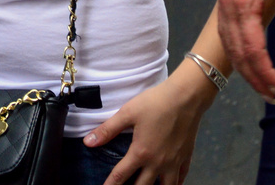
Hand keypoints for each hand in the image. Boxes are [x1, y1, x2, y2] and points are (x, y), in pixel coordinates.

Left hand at [83, 64, 214, 184]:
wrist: (185, 97)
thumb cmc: (155, 103)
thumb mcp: (128, 112)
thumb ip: (108, 129)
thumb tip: (88, 142)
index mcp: (141, 153)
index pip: (121, 176)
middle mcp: (157, 163)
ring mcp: (173, 163)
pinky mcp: (186, 157)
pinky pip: (181, 178)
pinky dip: (176, 184)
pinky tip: (172, 184)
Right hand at [216, 0, 274, 99]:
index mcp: (244, 3)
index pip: (253, 48)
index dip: (266, 72)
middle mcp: (228, 8)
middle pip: (238, 53)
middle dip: (255, 78)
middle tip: (274, 96)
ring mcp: (222, 5)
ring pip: (229, 46)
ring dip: (245, 69)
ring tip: (264, 85)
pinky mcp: (223, 1)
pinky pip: (226, 35)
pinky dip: (236, 53)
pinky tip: (248, 61)